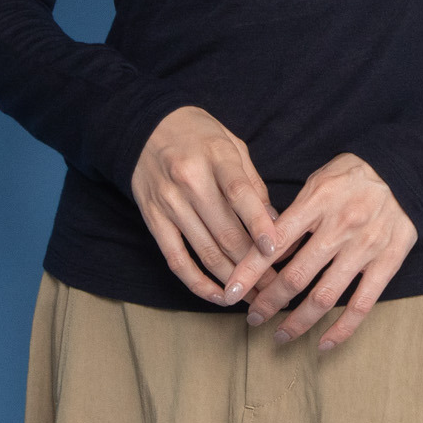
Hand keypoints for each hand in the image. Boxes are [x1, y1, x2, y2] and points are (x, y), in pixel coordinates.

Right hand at [131, 105, 281, 304]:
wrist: (146, 126)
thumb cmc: (199, 134)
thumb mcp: (231, 144)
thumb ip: (253, 182)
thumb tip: (275, 222)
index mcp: (215, 156)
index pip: (239, 193)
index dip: (258, 223)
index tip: (275, 249)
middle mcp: (190, 180)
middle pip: (224, 231)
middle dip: (253, 264)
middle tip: (275, 285)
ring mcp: (169, 202)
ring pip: (204, 251)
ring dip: (231, 280)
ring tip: (254, 296)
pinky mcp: (153, 220)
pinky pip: (176, 260)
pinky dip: (197, 283)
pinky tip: (218, 296)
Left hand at [219, 153, 417, 350]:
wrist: (406, 168)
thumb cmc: (354, 174)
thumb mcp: (318, 181)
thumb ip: (294, 215)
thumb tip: (268, 249)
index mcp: (317, 202)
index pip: (274, 242)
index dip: (249, 270)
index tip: (230, 291)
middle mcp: (339, 227)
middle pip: (296, 275)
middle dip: (268, 302)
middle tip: (252, 318)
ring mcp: (365, 248)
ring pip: (324, 296)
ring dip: (298, 322)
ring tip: (279, 335)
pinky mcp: (388, 263)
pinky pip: (362, 304)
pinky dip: (341, 329)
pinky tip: (323, 343)